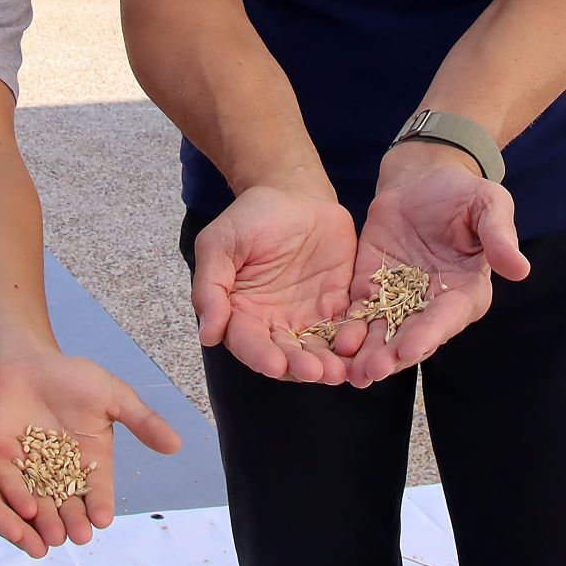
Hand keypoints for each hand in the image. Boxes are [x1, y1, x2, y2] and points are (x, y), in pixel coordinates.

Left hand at [0, 352, 180, 549]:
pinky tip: (25, 509)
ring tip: (54, 535)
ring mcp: (30, 470)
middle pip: (68, 504)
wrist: (28, 359)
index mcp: (90, 461)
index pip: (97, 490)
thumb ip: (142, 421)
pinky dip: (17, 497)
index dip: (100, 505)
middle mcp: (61, 473)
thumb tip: (176, 444)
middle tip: (78, 535)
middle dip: (74, 521)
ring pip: (39, 503)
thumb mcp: (113, 396)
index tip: (103, 519)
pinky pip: (9, 483)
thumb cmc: (73, 377)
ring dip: (46, 522)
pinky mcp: (3, 462)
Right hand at [192, 185, 358, 383]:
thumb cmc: (252, 216)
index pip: (248, 343)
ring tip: (338, 371)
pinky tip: (358, 346)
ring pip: (318, 351)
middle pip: (287, 356)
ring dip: (328, 365)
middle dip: (301, 367)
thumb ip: (210, 286)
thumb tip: (207, 333)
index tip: (274, 364)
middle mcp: (275, 324)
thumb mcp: (220, 242)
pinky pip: (347, 328)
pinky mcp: (338, 305)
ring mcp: (309, 318)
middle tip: (315, 372)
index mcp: (242, 313)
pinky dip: (353, 341)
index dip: (260, 356)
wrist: (294, 193)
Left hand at [339, 145, 529, 387]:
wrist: (424, 176)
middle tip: (369, 372)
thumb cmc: (464, 192)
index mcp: (466, 291)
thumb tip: (520, 269)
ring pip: (383, 331)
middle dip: (391, 355)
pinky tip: (332, 342)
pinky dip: (348, 327)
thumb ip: (499, 236)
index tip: (409, 350)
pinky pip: (360, 310)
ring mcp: (400, 297)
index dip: (428, 334)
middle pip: (411, 335)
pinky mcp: (372, 284)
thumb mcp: (489, 205)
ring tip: (347, 371)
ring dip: (366, 353)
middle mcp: (433, 303)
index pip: (446, 318)